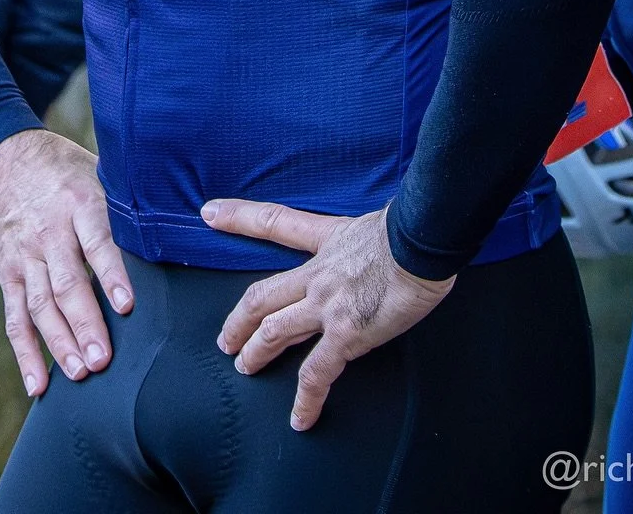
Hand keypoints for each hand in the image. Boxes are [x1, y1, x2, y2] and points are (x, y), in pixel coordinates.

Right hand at [0, 128, 131, 399]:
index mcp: (79, 204)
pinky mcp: (6, 272)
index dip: (112, 275)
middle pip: (66, 283)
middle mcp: (49, 232)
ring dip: (59, 342)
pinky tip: (39, 385)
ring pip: (40, 305)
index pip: (98, 243)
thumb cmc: (62, 169)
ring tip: (80, 373)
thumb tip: (182, 220)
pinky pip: (15, 317)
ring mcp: (24, 255)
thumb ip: (126, 201)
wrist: (0, 157)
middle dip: (84, 324)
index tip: (127, 305)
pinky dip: (25, 354)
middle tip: (102, 360)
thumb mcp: (96, 171)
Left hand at [202, 200, 453, 430]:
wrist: (423, 239)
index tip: (208, 213)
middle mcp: (317, 273)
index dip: (238, 217)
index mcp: (326, 240)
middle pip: (263, 295)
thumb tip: (378, 239)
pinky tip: (300, 419)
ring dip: (256, 351)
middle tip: (225, 338)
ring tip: (245, 367)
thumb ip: (365, 237)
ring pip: (275, 331)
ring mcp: (326, 304)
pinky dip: (306, 399)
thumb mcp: (378, 223)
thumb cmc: (414, 228)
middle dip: (239, 319)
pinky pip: (316, 373)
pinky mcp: (345, 334)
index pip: (274, 223)